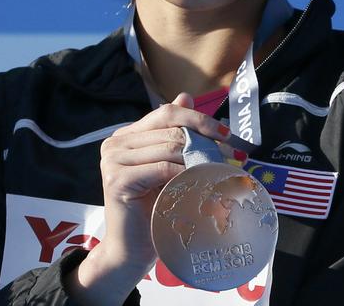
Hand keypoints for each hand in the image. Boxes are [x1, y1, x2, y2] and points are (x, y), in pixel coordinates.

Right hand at [65, 94, 232, 303]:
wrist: (134, 248)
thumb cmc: (156, 205)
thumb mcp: (171, 165)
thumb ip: (176, 133)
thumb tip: (187, 96)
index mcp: (128, 134)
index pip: (168, 112)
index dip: (200, 119)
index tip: (228, 134)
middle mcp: (116, 142)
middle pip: (171, 128)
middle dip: (206, 140)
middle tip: (230, 155)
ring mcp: (113, 160)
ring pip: (170, 146)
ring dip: (199, 158)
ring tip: (218, 171)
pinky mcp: (116, 179)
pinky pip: (162, 168)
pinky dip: (185, 174)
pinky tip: (198, 183)